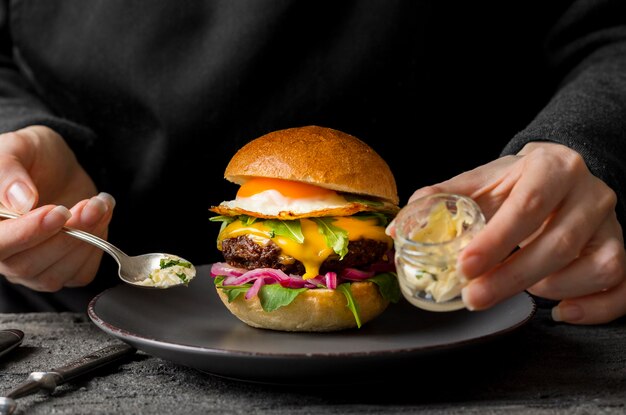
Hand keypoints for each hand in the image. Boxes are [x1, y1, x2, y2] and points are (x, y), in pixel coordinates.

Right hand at [0, 125, 114, 290]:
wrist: (60, 166)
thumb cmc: (32, 156)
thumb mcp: (18, 147)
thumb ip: (9, 171)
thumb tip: (20, 202)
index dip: (26, 233)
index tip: (57, 212)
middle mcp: (3, 253)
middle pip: (25, 265)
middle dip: (65, 235)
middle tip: (88, 205)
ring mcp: (30, 266)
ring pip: (53, 274)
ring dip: (85, 240)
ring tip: (98, 205)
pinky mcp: (61, 269)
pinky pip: (78, 274)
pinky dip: (96, 248)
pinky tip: (100, 217)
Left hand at [403, 142, 625, 324]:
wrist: (559, 174)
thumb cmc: (516, 181)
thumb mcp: (481, 181)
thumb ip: (442, 200)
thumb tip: (400, 228)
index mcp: (552, 168)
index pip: (528, 205)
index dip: (496, 240)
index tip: (464, 265)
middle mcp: (590, 194)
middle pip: (559, 243)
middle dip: (511, 277)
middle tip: (474, 297)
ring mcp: (611, 224)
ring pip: (595, 267)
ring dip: (549, 288)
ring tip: (514, 286)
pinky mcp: (620, 249)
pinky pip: (620, 287)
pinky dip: (593, 308)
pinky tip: (561, 311)